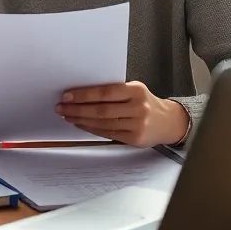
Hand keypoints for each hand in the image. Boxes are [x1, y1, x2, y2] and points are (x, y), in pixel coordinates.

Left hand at [55, 82, 189, 147]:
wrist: (168, 122)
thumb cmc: (145, 103)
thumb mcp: (134, 90)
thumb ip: (114, 91)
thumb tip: (82, 93)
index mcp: (136, 91)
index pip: (105, 92)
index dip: (84, 95)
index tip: (67, 95)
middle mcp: (138, 108)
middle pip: (101, 109)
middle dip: (77, 108)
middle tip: (62, 107)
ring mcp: (137, 125)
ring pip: (102, 123)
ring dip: (81, 119)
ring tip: (67, 115)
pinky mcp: (134, 138)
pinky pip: (107, 133)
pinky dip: (91, 128)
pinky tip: (80, 124)